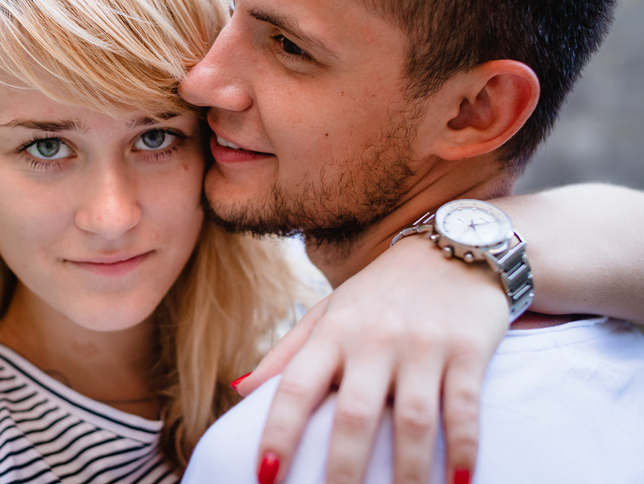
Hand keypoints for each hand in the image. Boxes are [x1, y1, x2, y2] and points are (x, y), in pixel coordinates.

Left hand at [236, 235, 508, 483]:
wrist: (454, 245)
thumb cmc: (381, 291)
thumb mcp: (328, 311)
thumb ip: (287, 352)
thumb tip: (239, 391)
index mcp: (333, 331)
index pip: (295, 386)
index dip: (278, 433)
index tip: (265, 476)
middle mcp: (373, 338)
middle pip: (352, 413)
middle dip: (341, 469)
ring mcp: (422, 344)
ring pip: (410, 420)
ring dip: (406, 473)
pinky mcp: (466, 349)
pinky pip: (462, 408)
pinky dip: (461, 448)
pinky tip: (458, 483)